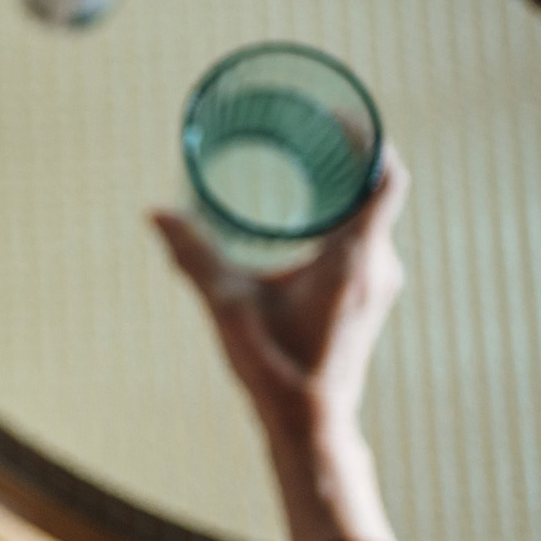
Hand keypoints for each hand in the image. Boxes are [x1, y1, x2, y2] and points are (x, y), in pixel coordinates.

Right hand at [155, 147, 408, 540]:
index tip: (335, 115)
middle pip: (378, 188)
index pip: (385, 177)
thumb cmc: (274, 368)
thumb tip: (155, 212)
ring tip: (306, 159)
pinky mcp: (369, 296)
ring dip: (346, 184)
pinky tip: (311, 210)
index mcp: (354, 259)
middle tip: (308, 126)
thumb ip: (193, 256)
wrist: (310, 424)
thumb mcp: (228, 307)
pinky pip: (367, 236)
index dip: (368, 137)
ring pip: (373, 214)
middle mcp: (378, 265)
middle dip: (348, 153)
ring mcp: (379, 283)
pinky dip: (344, 213)